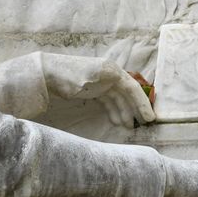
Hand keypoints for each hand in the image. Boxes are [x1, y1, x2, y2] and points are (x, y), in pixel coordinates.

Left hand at [41, 53, 155, 127]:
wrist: (47, 72)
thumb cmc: (68, 75)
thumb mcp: (87, 80)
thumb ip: (104, 85)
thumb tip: (119, 89)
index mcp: (111, 70)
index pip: (132, 87)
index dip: (142, 103)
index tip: (150, 118)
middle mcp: (108, 74)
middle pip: (127, 93)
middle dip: (135, 109)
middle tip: (143, 125)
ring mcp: (100, 81)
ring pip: (118, 98)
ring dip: (124, 111)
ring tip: (128, 126)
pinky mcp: (93, 88)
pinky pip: (108, 100)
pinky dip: (113, 109)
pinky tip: (115, 120)